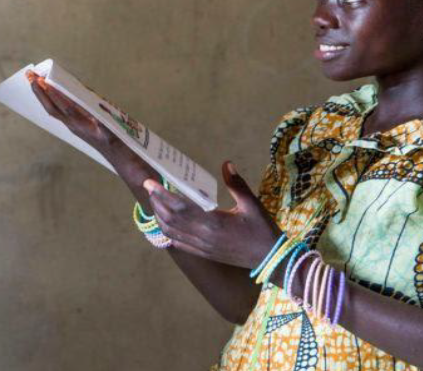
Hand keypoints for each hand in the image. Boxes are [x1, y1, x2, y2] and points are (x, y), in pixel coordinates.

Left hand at [27, 71, 114, 151]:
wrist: (118, 158)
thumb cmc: (118, 143)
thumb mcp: (113, 131)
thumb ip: (104, 122)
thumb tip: (98, 111)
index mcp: (84, 127)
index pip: (66, 108)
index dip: (56, 94)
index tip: (46, 81)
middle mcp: (74, 127)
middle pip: (53, 109)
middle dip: (41, 94)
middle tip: (31, 77)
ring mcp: (73, 127)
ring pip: (54, 111)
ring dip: (44, 97)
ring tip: (35, 82)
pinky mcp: (75, 126)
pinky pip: (60, 112)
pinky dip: (53, 101)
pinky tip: (50, 93)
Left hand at [144, 161, 282, 269]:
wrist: (272, 259)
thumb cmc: (263, 230)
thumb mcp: (252, 204)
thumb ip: (236, 184)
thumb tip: (226, 163)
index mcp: (213, 222)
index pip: (179, 206)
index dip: (162, 194)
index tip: (150, 183)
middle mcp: (203, 236)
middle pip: (170, 219)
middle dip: (156, 203)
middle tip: (150, 188)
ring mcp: (203, 248)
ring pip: (172, 232)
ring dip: (160, 217)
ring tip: (156, 202)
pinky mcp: (205, 255)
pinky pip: (180, 244)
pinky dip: (169, 232)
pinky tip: (168, 222)